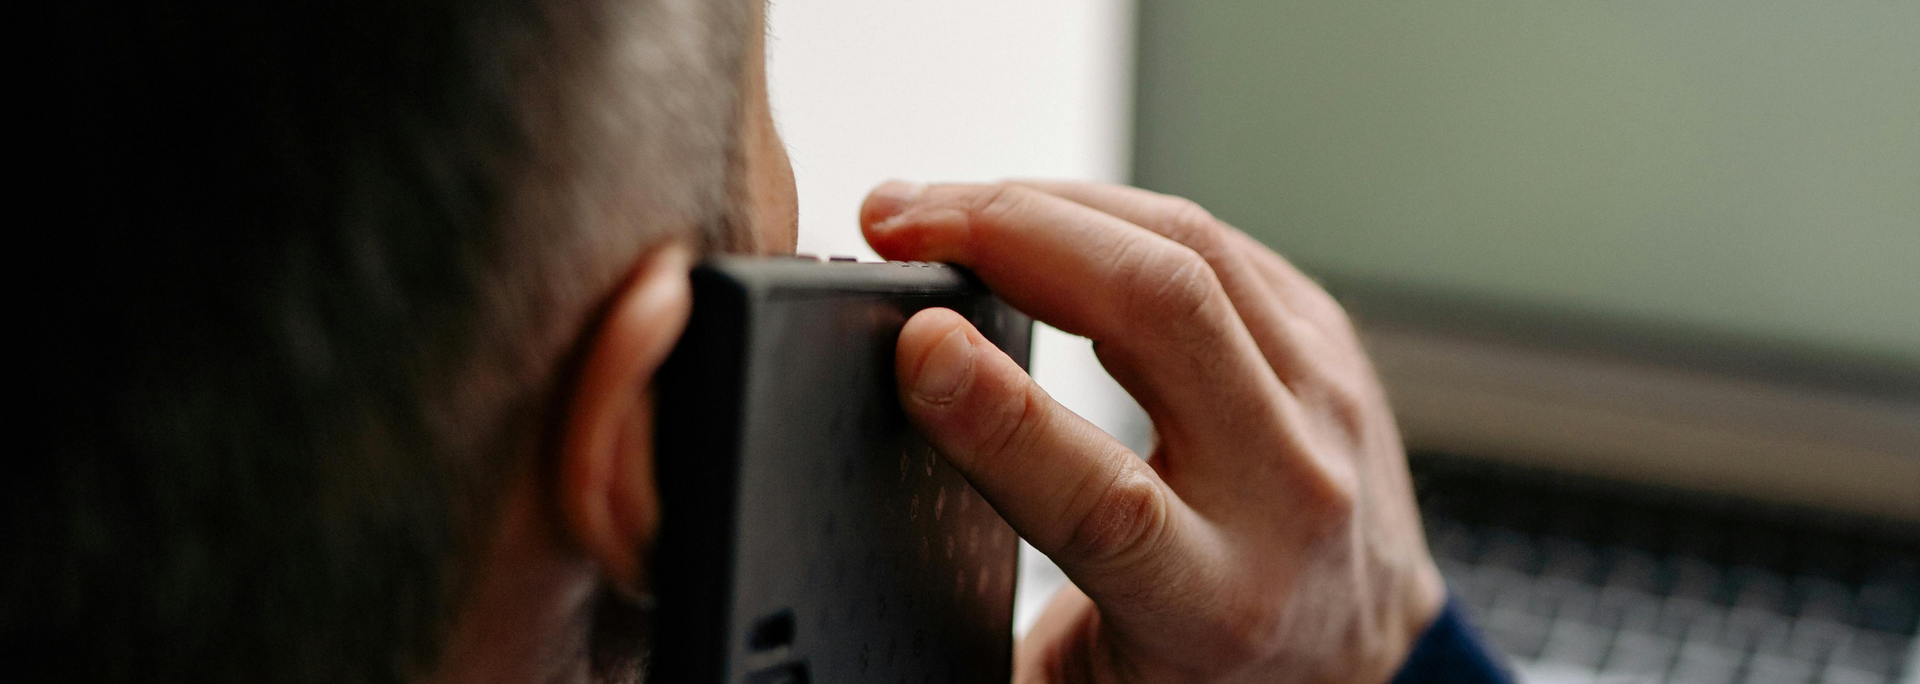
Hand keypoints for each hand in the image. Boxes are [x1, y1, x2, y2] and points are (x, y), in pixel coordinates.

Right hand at [860, 182, 1446, 683]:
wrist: (1358, 663)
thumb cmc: (1203, 671)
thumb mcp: (1089, 674)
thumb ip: (988, 610)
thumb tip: (867, 532)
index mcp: (1217, 607)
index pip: (1106, 501)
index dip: (1001, 416)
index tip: (916, 342)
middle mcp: (1289, 493)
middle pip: (1165, 310)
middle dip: (1013, 236)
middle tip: (894, 223)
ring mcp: (1324, 401)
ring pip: (1190, 244)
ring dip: (1043, 203)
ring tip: (933, 207)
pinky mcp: (1329, 338)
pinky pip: (1209, 237)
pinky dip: (1098, 209)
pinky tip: (1024, 210)